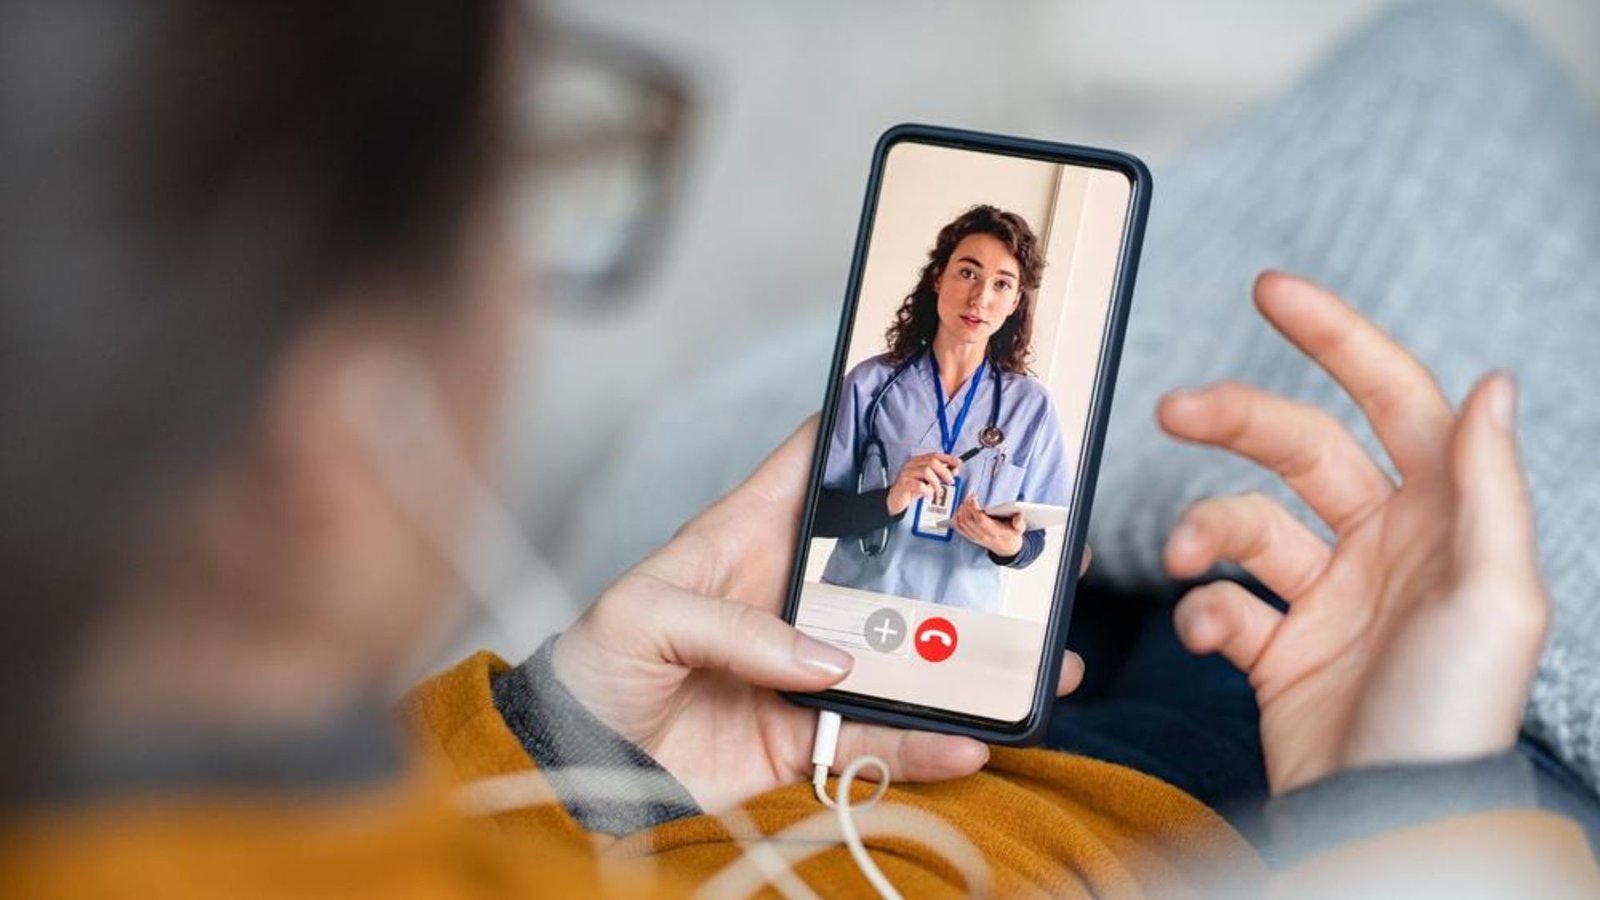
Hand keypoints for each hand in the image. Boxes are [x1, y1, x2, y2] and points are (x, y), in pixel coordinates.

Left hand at [551, 419, 1086, 811]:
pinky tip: (972, 742)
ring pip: (907, 655)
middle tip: (1029, 545)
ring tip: (1037, 660)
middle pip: (890, 562)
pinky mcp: (807, 735)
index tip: (942, 412)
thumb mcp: (642, 615)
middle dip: (959, 552)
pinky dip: (926, 744)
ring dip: (969, 659)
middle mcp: (792, 595)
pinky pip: (880, 738)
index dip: (871, 431)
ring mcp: (807, 666)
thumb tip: (828, 662)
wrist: (573, 764)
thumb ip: (734, 626)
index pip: (816, 465)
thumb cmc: (593, 666)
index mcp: (748, 536)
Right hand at [886, 450, 960, 515]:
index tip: (958, 463)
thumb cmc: (911, 490)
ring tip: (937, 491)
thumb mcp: (928, 482)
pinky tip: (928, 495)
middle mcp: (911, 464)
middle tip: (950, 481)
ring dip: (936, 483)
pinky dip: (927, 490)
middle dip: (944, 472)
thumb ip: (940, 475)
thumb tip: (954, 469)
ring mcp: (906, 472)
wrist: (895, 500)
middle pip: (932, 462)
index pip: (934, 455)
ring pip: (926, 471)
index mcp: (917, 461)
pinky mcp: (903, 483)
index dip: (948, 458)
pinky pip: (919, 484)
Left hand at [951, 493, 1024, 556]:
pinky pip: (959, 529)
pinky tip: (960, 511)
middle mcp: (983, 535)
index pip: (980, 519)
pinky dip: (956, 519)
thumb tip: (1018, 517)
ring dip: (961, 510)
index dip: (974, 507)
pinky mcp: (971, 537)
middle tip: (970, 496)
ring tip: (966, 501)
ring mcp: (976, 537)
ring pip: (962, 523)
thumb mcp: (1020, 529)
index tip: (973, 497)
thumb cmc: (1012, 535)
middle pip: (968, 519)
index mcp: (994, 532)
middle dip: (966, 505)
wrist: (1007, 549)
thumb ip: (1020, 523)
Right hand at [1157, 272, 1549, 794]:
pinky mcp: (1278, 649)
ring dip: (1207, 530)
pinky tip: (1213, 637)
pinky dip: (1203, 613)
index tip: (1272, 291)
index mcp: (1441, 517)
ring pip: (1246, 524)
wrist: (1387, 816)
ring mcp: (1327, 598)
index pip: (1392, 399)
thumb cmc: (1453, 712)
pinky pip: (1224, 605)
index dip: (1338, 338)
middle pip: (1298, 448)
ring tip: (1190, 558)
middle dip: (1235, 417)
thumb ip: (1486, 485)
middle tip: (1174, 409)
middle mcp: (1383, 546)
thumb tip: (1494, 383)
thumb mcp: (1494, 594)